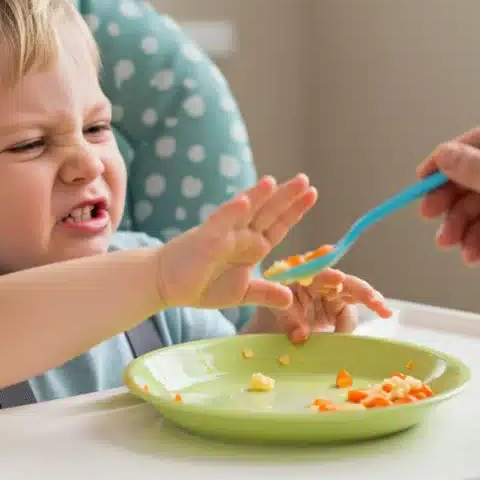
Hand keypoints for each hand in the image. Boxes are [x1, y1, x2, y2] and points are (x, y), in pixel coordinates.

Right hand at [156, 174, 316, 309]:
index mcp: (252, 246)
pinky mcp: (206, 239)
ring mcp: (224, 234)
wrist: (167, 284)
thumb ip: (265, 294)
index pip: (278, 225)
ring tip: (275, 181)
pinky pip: (220, 222)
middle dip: (286, 197)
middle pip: (267, 212)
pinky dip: (232, 211)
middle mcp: (241, 235)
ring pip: (245, 211)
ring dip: (259, 196)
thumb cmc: (202, 285)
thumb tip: (290, 298)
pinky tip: (244, 200)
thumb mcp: (241, 294)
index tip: (312, 194)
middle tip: (305, 180)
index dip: (295, 210)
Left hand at [245, 268, 393, 342]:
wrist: (275, 328)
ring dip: (369, 297)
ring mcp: (329, 289)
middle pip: (340, 279)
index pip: (311, 271)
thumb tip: (301, 334)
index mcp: (295, 274)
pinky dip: (371, 305)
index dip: (325, 276)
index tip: (338, 280)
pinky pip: (357, 302)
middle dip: (357, 288)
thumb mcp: (276, 318)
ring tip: (383, 310)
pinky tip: (384, 312)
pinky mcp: (339, 302)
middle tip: (372, 299)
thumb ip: (288, 322)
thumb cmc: (272, 317)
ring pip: (353, 289)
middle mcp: (315, 278)